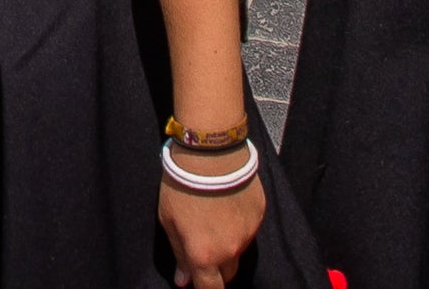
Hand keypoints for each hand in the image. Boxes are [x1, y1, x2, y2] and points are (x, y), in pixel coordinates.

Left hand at [158, 172, 266, 288]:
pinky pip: (249, 230)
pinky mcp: (259, 215)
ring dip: (228, 245)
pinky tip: (227, 204)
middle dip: (216, 268)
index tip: (199, 282)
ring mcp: (248, 233)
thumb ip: (180, 254)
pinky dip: (239, 224)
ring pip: (239, 251)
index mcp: (205, 255)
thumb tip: (184, 281)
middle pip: (228, 275)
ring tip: (214, 218)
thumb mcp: (169, 221)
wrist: (210, 152)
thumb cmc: (181, 186)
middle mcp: (230, 250)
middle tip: (203, 246)